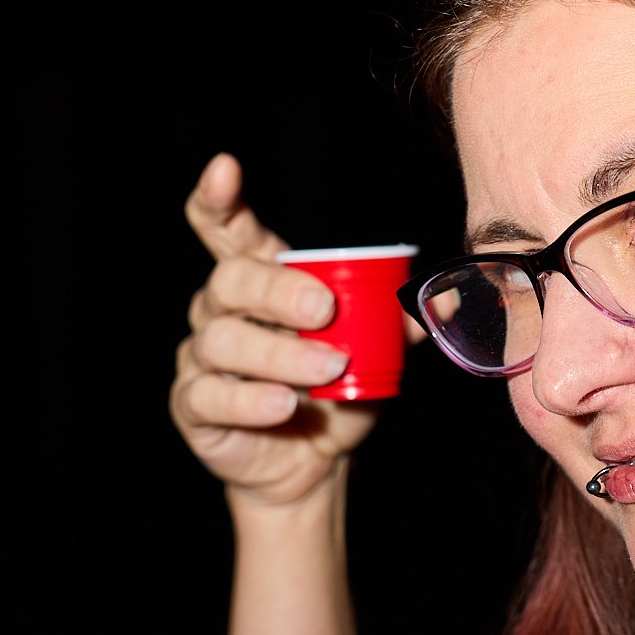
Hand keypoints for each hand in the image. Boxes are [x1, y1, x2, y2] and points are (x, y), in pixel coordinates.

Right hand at [171, 153, 381, 506]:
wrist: (312, 465)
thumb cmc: (336, 393)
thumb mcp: (375, 354)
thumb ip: (399, 323)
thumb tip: (441, 302)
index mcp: (259, 281)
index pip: (223, 229)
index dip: (217, 198)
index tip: (225, 169)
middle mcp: (220, 310)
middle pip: (230, 280)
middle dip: (278, 290)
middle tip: (325, 310)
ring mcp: (200, 357)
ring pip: (222, 339)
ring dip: (280, 353)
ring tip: (328, 370)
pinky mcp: (193, 406)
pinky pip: (210, 395)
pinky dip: (249, 399)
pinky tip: (282, 404)